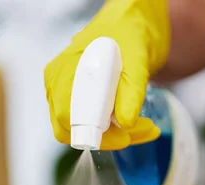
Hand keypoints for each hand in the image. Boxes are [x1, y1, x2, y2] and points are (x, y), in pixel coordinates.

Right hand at [44, 0, 170, 149]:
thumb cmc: (129, 36)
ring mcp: (66, 95)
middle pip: (72, 130)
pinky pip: (91, 127)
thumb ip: (131, 92)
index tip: (126, 136)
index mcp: (64, 73)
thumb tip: (125, 123)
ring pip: (83, 132)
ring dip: (117, 136)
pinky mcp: (78, 102)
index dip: (96, 134)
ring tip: (147, 127)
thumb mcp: (137, 61)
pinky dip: (115, 131)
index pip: (69, 118)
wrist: (131, 26)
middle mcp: (58, 85)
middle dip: (110, 138)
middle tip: (143, 130)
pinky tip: (136, 123)